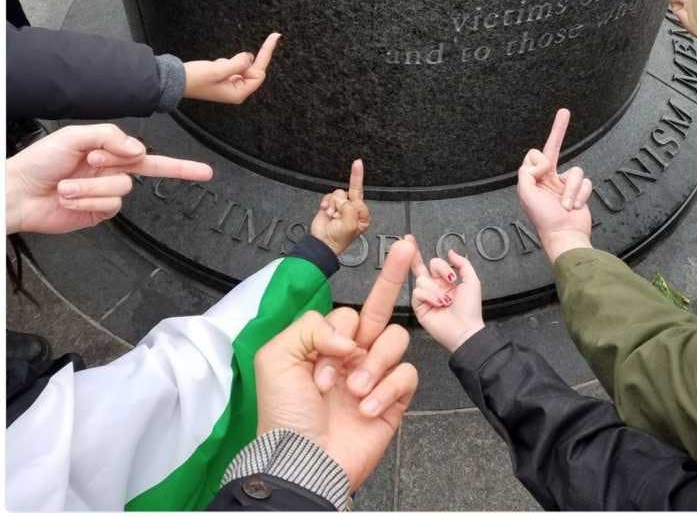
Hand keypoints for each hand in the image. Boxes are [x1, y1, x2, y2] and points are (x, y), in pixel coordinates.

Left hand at [5, 124, 211, 235]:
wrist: (17, 192)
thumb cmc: (39, 162)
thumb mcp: (74, 136)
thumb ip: (110, 137)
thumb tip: (138, 148)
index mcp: (108, 151)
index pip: (150, 155)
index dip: (180, 165)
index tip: (204, 171)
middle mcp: (111, 172)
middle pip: (145, 170)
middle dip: (149, 170)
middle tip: (130, 166)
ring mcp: (105, 194)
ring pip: (121, 188)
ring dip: (91, 186)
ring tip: (67, 185)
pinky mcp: (97, 213)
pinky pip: (108, 206)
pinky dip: (87, 200)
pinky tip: (70, 197)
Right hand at [183, 32, 280, 103]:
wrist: (174, 80)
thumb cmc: (194, 79)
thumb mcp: (217, 70)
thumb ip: (237, 63)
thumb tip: (249, 57)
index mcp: (237, 93)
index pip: (259, 74)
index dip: (263, 56)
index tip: (274, 36)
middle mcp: (236, 91)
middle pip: (252, 70)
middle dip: (243, 61)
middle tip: (226, 62)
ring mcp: (229, 85)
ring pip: (242, 66)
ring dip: (232, 62)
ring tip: (215, 68)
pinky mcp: (223, 79)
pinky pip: (233, 66)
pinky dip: (226, 62)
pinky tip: (213, 67)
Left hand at [254, 239, 417, 491]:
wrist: (304, 461)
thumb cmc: (285, 414)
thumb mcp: (277, 358)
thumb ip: (311, 327)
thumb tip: (348, 335)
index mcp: (324, 342)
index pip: (348, 312)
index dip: (338, 331)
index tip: (323, 357)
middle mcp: (352, 353)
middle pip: (379, 306)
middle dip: (393, 274)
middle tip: (408, 247)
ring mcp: (374, 374)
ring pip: (396, 339)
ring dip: (375, 363)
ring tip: (355, 390)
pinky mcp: (394, 399)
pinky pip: (407, 374)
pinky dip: (388, 389)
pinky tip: (367, 407)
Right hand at [310, 159, 370, 254]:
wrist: (322, 244)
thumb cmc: (338, 240)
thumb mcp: (350, 225)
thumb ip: (349, 209)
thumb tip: (343, 200)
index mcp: (362, 215)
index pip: (360, 196)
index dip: (354, 194)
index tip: (357, 164)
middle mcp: (353, 210)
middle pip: (351, 191)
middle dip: (346, 195)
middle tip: (349, 185)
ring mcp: (341, 207)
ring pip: (339, 193)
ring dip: (333, 204)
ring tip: (332, 216)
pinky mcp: (330, 205)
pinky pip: (330, 196)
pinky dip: (326, 202)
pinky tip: (327, 212)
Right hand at [411, 242, 483, 352]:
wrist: (465, 330)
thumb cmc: (470, 309)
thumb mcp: (472, 281)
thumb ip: (462, 263)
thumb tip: (451, 251)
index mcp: (445, 281)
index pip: (433, 264)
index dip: (428, 255)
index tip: (414, 241)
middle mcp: (434, 287)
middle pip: (420, 267)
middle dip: (414, 256)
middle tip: (407, 240)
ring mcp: (425, 296)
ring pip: (421, 279)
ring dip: (436, 288)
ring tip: (446, 299)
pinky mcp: (419, 307)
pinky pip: (418, 292)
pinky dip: (430, 296)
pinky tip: (439, 303)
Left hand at [517, 108, 592, 262]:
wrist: (564, 235)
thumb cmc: (543, 217)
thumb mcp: (526, 193)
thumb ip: (527, 172)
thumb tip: (542, 162)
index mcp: (534, 178)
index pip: (535, 155)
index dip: (541, 162)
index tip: (545, 171)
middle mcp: (548, 178)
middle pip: (554, 147)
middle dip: (559, 129)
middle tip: (564, 112)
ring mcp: (565, 184)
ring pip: (575, 170)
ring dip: (571, 189)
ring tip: (566, 205)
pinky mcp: (580, 191)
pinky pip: (585, 181)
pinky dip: (581, 194)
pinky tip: (575, 206)